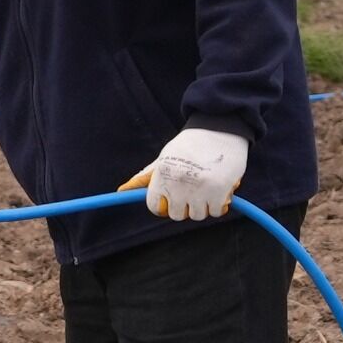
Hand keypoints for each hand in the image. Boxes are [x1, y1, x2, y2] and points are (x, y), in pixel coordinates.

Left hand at [125, 127, 247, 220]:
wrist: (221, 127)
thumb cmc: (190, 145)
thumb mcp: (164, 157)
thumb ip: (145, 177)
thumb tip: (122, 191)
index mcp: (162, 173)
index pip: (155, 207)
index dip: (164, 204)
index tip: (172, 198)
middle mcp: (179, 183)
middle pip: (177, 215)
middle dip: (185, 205)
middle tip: (193, 189)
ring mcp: (200, 189)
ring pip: (198, 215)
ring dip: (203, 205)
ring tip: (207, 185)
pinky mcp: (220, 192)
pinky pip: (217, 212)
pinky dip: (219, 203)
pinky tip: (220, 187)